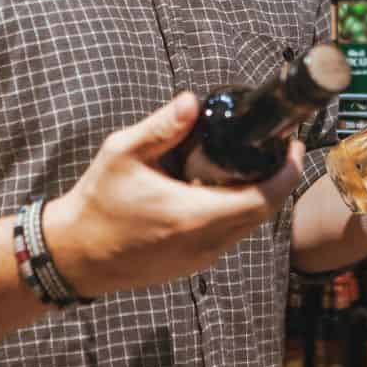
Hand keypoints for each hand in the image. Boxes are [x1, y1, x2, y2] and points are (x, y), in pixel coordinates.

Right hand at [45, 92, 303, 298]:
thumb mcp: (121, 154)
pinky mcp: (192, 264)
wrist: (75, 255)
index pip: (263, 199)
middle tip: (277, 148)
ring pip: (247, 227)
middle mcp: (204, 243)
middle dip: (277, 180)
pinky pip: (229, 237)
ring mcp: (200, 258)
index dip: (287, 173)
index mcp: (193, 216)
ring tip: (248, 163)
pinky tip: (217, 189)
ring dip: (257, 197)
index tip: (291, 146)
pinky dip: (235, 212)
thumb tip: (192, 102)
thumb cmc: (97, 203)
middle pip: (264, 213)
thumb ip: (160, 128)